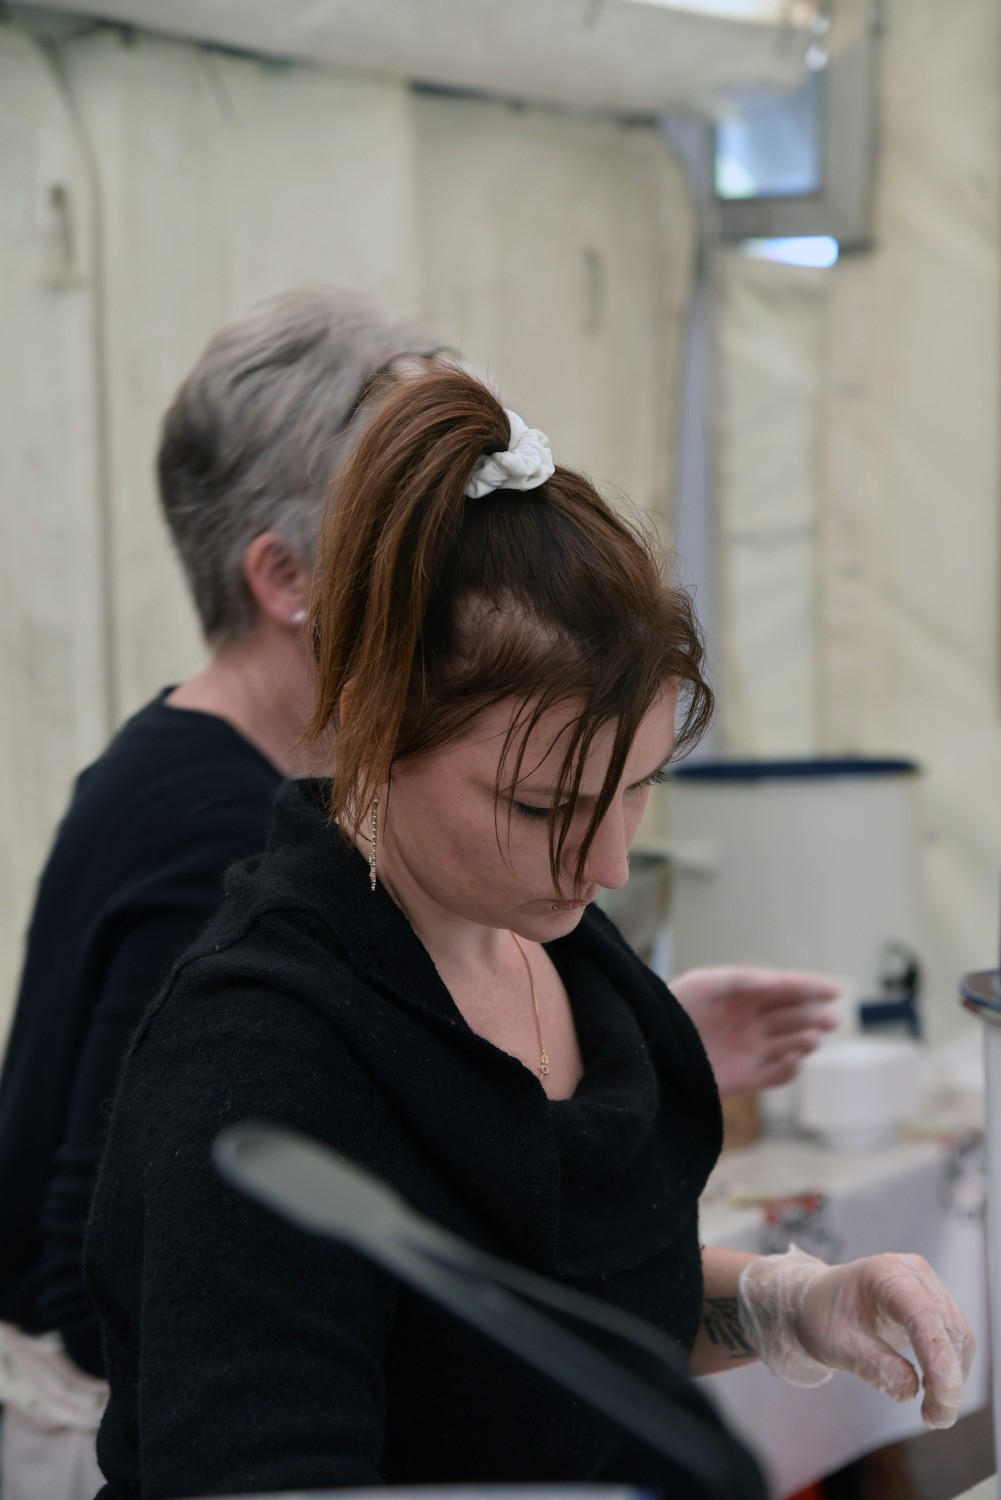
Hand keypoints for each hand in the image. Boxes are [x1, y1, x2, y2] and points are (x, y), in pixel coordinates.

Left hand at [670, 966, 840, 1094]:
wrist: (651, 1049)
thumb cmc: (675, 1008)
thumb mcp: (703, 984)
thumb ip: (739, 980)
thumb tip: (775, 981)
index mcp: (746, 995)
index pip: (787, 989)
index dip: (812, 988)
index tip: (836, 990)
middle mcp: (753, 1022)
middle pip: (795, 1017)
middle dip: (815, 1017)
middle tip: (828, 1020)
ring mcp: (750, 1050)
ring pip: (790, 1045)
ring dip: (805, 1042)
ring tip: (809, 1040)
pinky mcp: (744, 1077)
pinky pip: (776, 1075)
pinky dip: (788, 1070)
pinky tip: (793, 1061)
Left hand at [738, 1246, 975, 1428]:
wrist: (816, 1304)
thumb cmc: (821, 1317)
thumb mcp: (838, 1344)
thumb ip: (874, 1365)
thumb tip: (911, 1390)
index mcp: (883, 1273)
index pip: (923, 1314)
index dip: (938, 1356)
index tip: (944, 1396)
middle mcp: (912, 1274)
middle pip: (946, 1328)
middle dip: (949, 1377)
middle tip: (936, 1419)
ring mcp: (926, 1287)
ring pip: (957, 1336)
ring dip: (953, 1377)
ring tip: (934, 1413)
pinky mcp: (933, 1305)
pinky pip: (953, 1339)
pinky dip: (950, 1369)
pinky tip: (935, 1392)